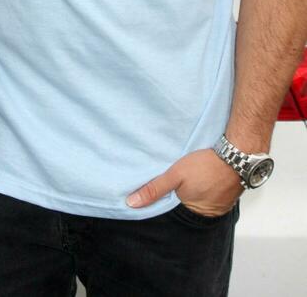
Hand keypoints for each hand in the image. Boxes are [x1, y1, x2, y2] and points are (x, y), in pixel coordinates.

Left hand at [126, 148, 242, 216]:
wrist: (237, 155)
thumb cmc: (206, 165)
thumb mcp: (174, 175)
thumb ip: (154, 189)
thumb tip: (132, 204)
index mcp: (194, 214)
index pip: (174, 213)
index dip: (167, 204)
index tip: (160, 196)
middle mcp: (209, 214)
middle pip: (188, 208)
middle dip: (181, 199)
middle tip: (176, 185)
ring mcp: (220, 205)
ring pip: (201, 200)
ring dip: (194, 192)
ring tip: (189, 181)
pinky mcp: (227, 194)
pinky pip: (212, 194)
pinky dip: (206, 188)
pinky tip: (202, 178)